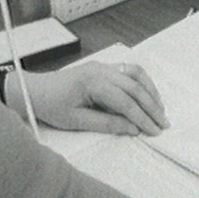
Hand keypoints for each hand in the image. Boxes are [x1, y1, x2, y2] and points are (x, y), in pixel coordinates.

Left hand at [27, 62, 169, 135]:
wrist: (34, 90)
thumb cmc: (51, 106)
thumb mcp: (76, 121)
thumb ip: (107, 124)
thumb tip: (133, 128)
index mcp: (93, 83)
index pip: (126, 102)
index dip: (142, 118)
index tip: (154, 131)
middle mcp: (101, 70)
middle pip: (135, 88)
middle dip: (152, 107)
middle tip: (163, 124)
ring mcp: (103, 66)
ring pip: (136, 74)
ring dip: (151, 92)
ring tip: (159, 110)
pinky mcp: (103, 67)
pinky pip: (129, 70)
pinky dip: (142, 82)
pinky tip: (148, 95)